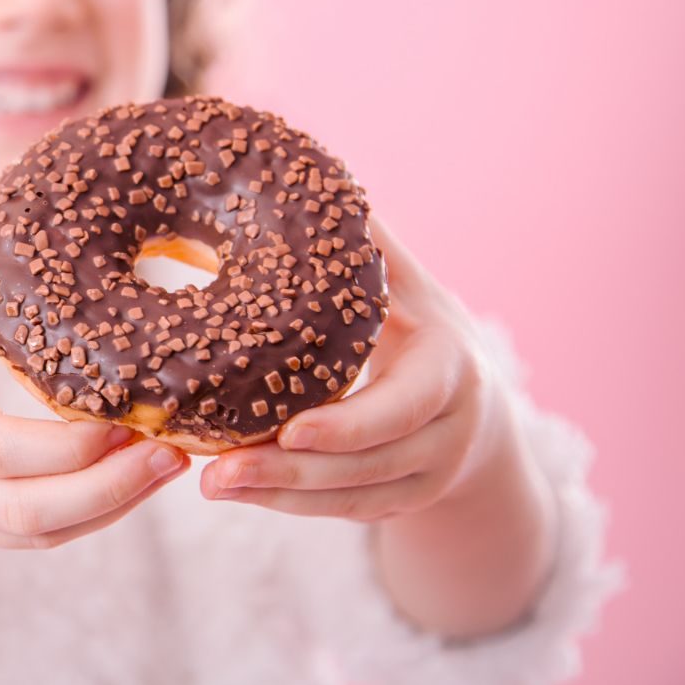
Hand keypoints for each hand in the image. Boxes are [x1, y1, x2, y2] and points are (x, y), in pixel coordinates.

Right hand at [0, 234, 189, 548]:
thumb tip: (3, 238)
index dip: (60, 442)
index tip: (121, 411)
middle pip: (23, 507)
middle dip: (107, 486)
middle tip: (170, 447)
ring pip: (38, 534)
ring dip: (113, 507)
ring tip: (171, 464)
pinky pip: (36, 540)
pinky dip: (92, 518)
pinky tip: (134, 484)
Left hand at [199, 214, 511, 521]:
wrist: (476, 403)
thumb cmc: (420, 322)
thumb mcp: (407, 282)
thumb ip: (366, 242)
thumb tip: (315, 172)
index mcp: (450, 370)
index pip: (403, 407)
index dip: (349, 424)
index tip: (289, 431)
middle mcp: (447, 432)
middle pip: (367, 465)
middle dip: (290, 473)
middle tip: (215, 472)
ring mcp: (428, 475)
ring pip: (350, 498)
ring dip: (277, 496)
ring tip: (208, 486)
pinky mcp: (401, 502)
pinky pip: (342, 512)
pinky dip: (288, 505)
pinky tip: (235, 492)